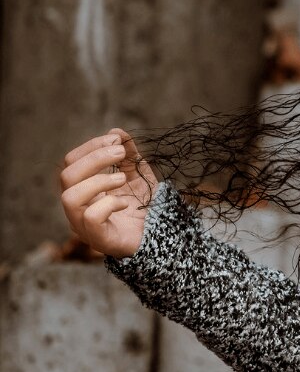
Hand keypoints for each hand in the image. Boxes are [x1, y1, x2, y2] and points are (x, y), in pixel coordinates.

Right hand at [59, 128, 159, 258]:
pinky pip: (90, 217)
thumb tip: (116, 132)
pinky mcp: (98, 238)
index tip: (116, 140)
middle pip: (67, 176)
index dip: (91, 147)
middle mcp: (77, 207)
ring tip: (123, 179)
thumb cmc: (143, 205)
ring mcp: (84, 224)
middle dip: (95, 158)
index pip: (71, 162)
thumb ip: (128, 154)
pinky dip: (108, 204)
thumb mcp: (138, 173)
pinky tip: (125, 203)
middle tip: (121, 153)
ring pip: (70, 197)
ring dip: (98, 180)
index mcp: (83, 188)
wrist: (160, 235)